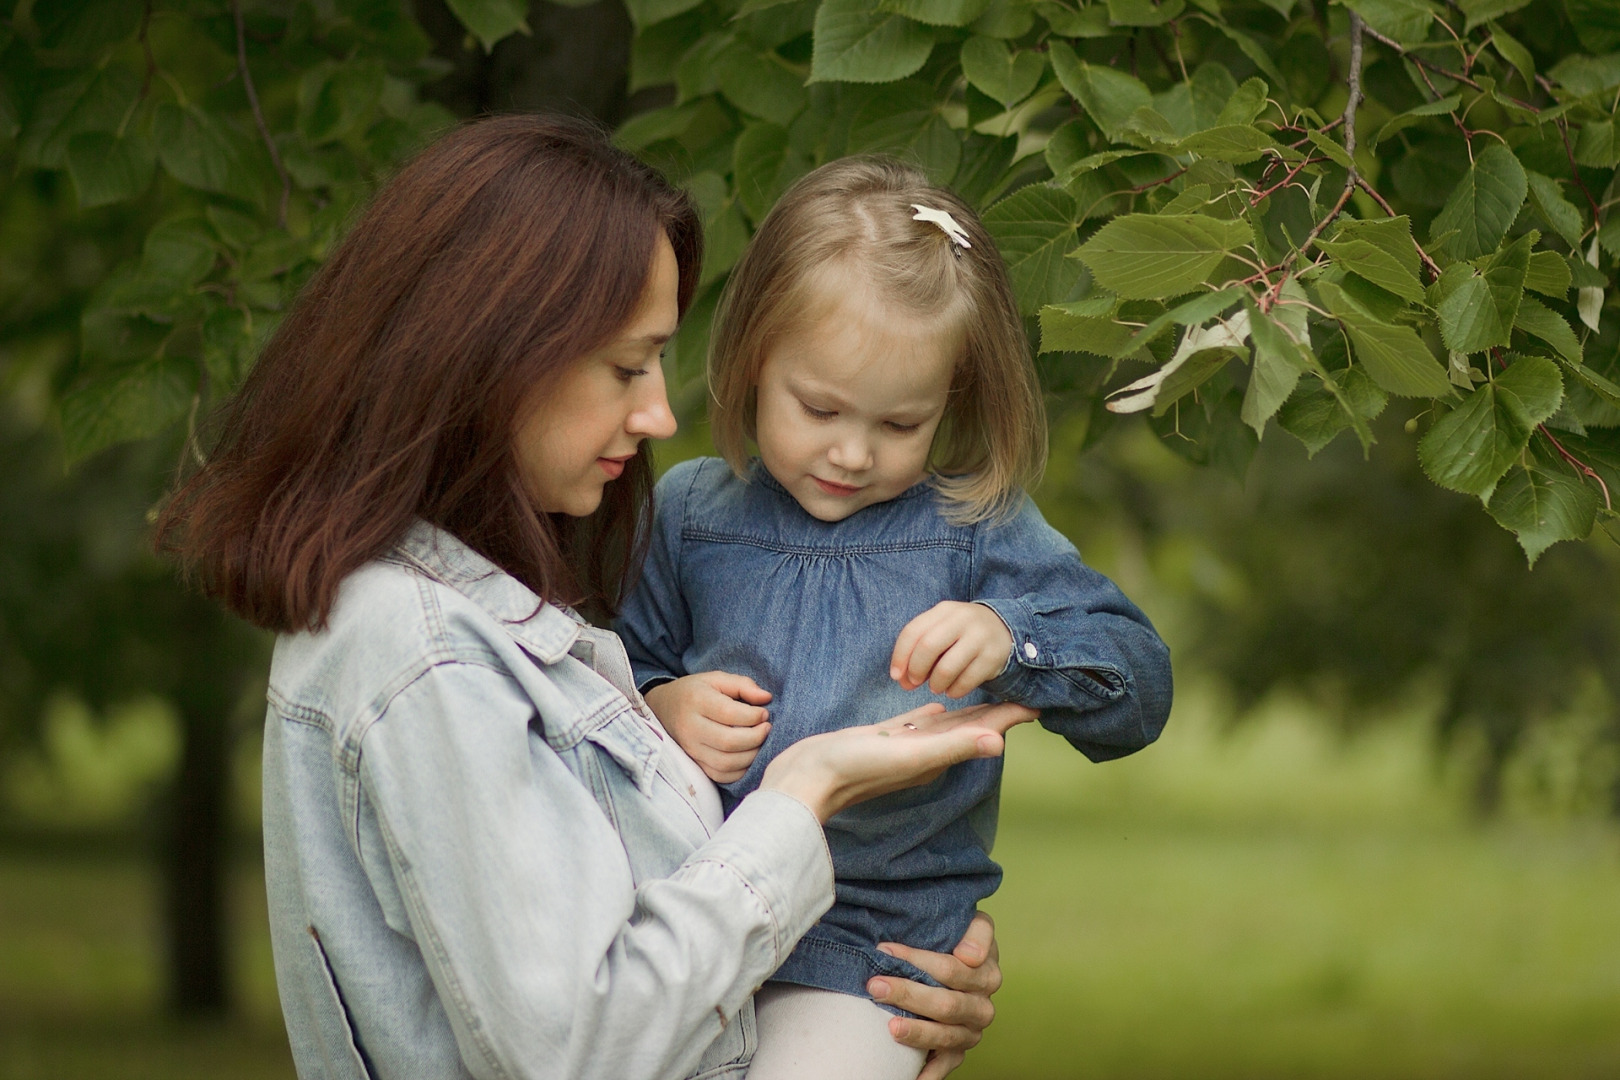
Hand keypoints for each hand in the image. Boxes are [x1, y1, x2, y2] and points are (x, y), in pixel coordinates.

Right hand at [642, 672, 771, 783]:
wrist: (663, 708)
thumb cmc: (695, 692)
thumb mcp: (716, 679)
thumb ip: (742, 685)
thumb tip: (766, 698)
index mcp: (697, 701)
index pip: (729, 713)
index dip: (754, 716)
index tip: (764, 713)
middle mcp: (691, 727)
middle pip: (729, 742)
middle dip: (756, 737)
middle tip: (766, 729)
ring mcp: (691, 748)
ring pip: (726, 763)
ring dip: (751, 756)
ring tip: (760, 743)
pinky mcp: (694, 763)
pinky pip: (720, 775)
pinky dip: (739, 771)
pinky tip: (748, 757)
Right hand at [759, 701, 1034, 822]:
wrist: (807, 779)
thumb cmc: (855, 768)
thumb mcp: (909, 755)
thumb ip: (953, 746)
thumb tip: (999, 742)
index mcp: (939, 756)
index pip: (984, 732)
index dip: (1011, 716)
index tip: (1040, 701)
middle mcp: (927, 752)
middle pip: (971, 727)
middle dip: (998, 710)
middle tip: (1023, 689)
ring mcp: (905, 746)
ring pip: (947, 724)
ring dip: (968, 709)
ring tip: (988, 692)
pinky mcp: (883, 738)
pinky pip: (916, 722)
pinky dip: (931, 712)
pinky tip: (937, 702)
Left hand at [866, 912, 1002, 1079]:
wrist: (966, 965)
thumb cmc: (959, 941)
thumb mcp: (974, 924)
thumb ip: (977, 931)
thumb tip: (969, 955)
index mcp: (987, 974)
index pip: (952, 969)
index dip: (918, 960)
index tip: (885, 950)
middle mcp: (982, 1006)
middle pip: (946, 1004)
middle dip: (908, 994)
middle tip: (875, 986)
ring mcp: (970, 1033)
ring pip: (945, 1036)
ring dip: (916, 1031)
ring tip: (890, 1025)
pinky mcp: (957, 1053)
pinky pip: (944, 1066)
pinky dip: (927, 1074)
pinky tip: (911, 1078)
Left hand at [891, 602, 1014, 697]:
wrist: (1005, 630)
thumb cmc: (961, 634)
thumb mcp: (942, 629)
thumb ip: (919, 649)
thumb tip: (901, 680)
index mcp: (944, 610)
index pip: (912, 631)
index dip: (900, 656)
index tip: (896, 676)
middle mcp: (962, 619)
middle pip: (927, 647)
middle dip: (916, 670)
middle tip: (914, 683)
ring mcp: (980, 637)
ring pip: (946, 668)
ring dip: (935, 684)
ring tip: (936, 687)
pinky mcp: (993, 657)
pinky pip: (966, 681)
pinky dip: (954, 691)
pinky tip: (953, 690)